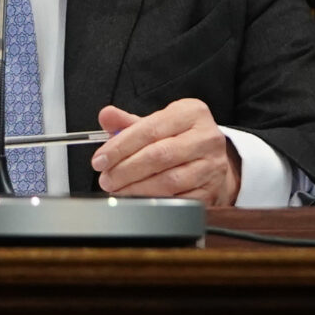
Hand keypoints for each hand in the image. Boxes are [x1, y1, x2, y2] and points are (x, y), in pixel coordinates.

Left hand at [90, 99, 240, 206]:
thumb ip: (129, 122)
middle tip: (107, 178)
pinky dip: (154, 201)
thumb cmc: (181, 139)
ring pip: (169, 181)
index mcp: (191, 113)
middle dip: (125, 170)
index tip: (101, 159)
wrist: (213, 160)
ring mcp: (211, 166)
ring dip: (136, 188)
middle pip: (159, 156)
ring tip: (118, 189)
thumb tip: (106, 116)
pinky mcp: (211, 191)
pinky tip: (138, 200)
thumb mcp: (158, 123)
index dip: (120, 146)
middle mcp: (206, 137)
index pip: (150, 129)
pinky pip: (178, 200)